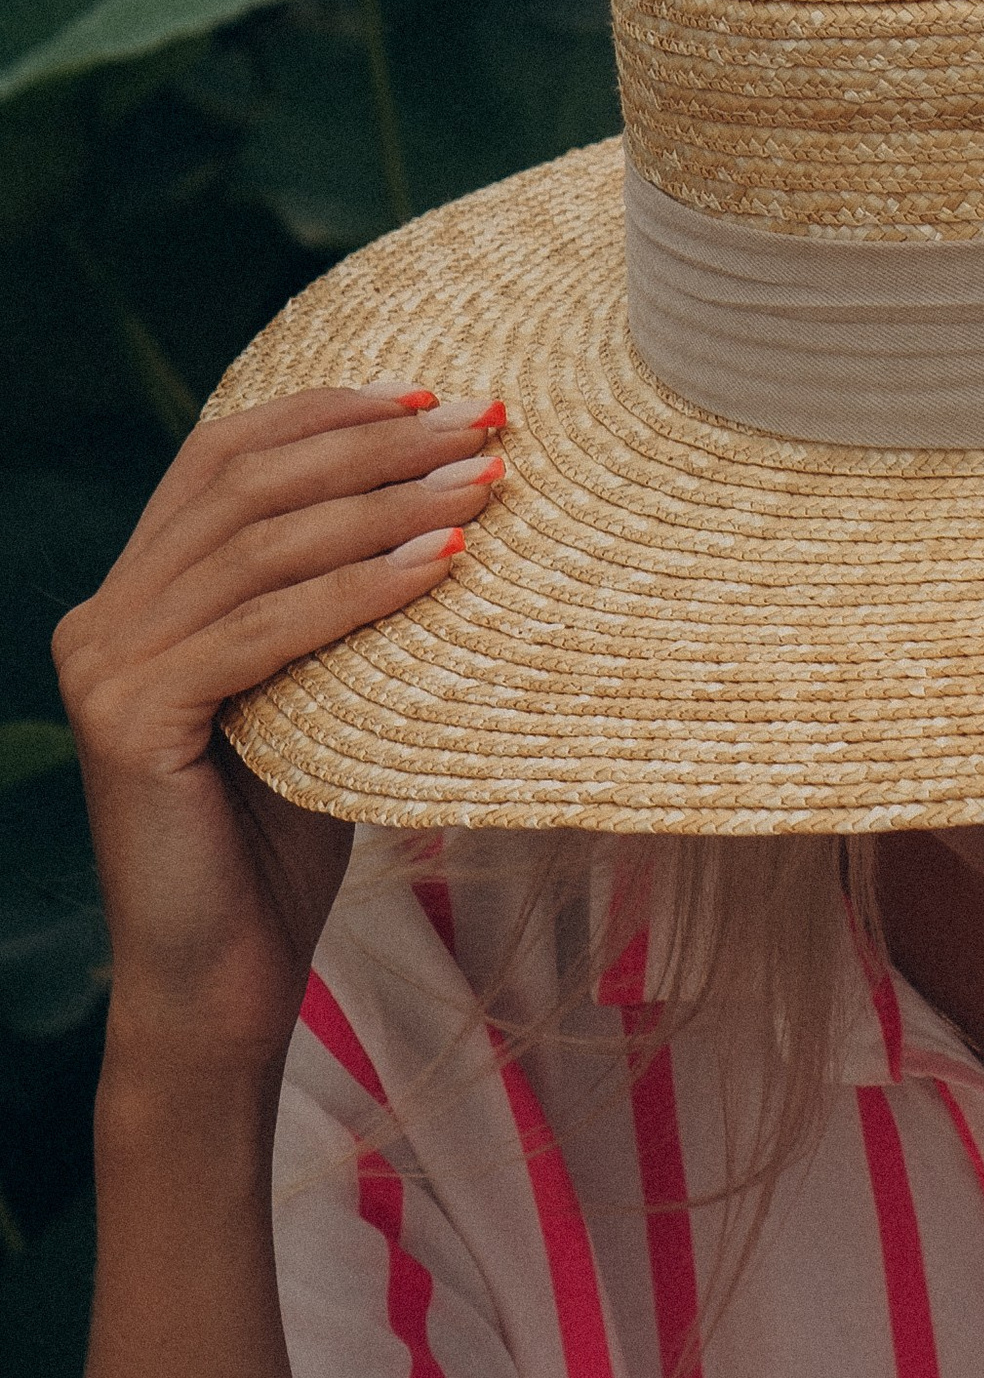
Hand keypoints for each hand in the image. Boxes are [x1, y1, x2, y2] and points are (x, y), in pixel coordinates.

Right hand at [57, 383, 505, 1076]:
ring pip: (261, 546)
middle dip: (374, 441)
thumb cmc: (280, 847)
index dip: (327, 410)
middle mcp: (103, 617)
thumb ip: (339, 610)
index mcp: (136, 596)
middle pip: (248, 483)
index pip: (225, 457)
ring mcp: (106, 666)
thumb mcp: (315, 699)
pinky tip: (440, 566)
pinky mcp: (131, 720)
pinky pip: (263, 630)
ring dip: (385, 502)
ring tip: (486, 483)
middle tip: (485, 421)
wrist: (220, 986)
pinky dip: (358, 589)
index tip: (436, 391)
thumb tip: (457, 510)